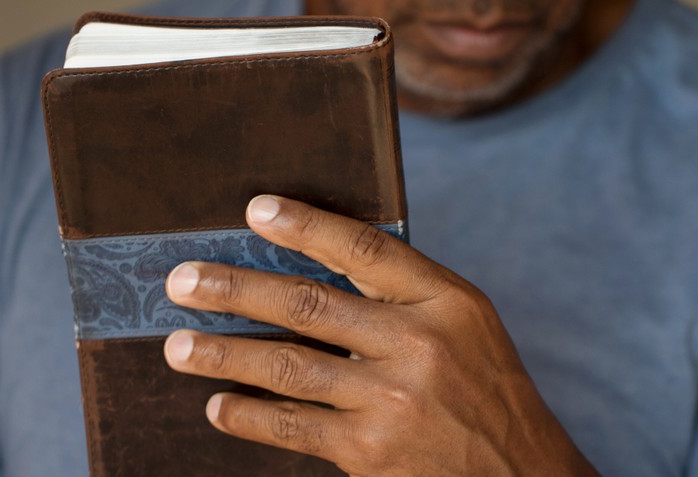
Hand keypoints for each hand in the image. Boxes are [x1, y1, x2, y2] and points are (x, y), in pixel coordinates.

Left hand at [163, 195, 597, 475]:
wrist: (521, 476)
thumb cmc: (487, 391)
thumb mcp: (467, 327)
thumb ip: (405, 296)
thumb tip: (315, 266)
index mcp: (447, 300)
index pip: (365, 248)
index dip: (306, 225)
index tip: (256, 210)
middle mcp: (420, 344)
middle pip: (309, 303)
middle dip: (236, 290)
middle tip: (183, 281)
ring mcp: (392, 400)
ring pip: (287, 366)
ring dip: (223, 354)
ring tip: (177, 346)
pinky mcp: (370, 451)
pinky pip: (293, 426)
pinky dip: (249, 416)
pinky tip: (219, 406)